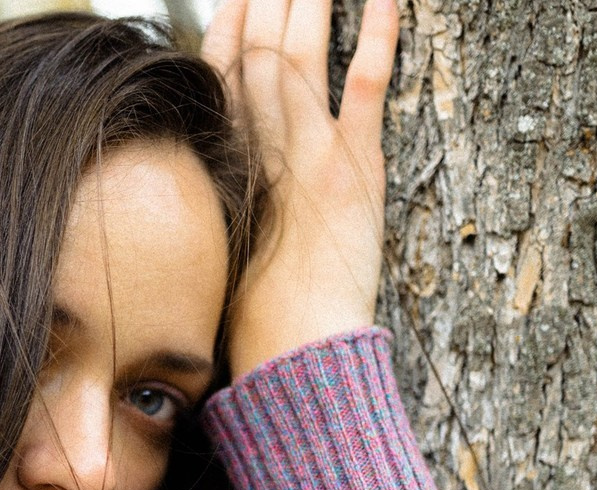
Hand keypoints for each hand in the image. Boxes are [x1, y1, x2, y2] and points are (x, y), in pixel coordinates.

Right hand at [202, 0, 398, 374]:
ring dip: (308, 2)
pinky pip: (364, 83)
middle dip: (265, 1)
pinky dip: (377, 34)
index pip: (220, 80)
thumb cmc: (254, 321)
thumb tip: (228, 186)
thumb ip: (228, 212)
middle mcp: (259, 149)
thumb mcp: (225, 257)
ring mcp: (307, 152)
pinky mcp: (353, 165)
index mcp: (226, 169)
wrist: (290, 347)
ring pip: (302, 54)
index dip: (227, 31)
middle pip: (257, 53)